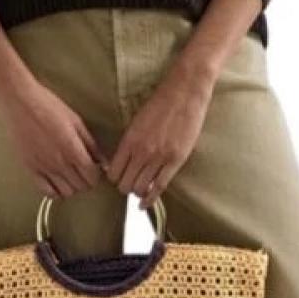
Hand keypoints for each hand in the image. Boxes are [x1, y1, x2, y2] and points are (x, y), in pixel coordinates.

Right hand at [0, 78, 109, 197]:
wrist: (19, 102)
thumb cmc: (47, 106)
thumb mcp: (75, 121)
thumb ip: (91, 143)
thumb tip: (103, 160)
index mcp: (73, 149)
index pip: (92, 176)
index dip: (97, 174)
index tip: (95, 169)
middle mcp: (59, 162)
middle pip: (81, 186)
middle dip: (87, 180)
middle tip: (84, 170)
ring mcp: (44, 168)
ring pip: (66, 192)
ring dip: (72, 186)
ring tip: (71, 175)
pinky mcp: (30, 168)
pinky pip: (46, 191)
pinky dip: (54, 191)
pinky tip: (56, 180)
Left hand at [103, 66, 213, 210]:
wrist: (184, 93)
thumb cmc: (160, 103)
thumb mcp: (137, 121)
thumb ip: (129, 142)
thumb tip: (121, 160)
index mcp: (129, 140)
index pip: (113, 171)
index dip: (113, 178)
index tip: (116, 178)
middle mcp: (142, 151)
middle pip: (125, 184)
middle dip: (124, 187)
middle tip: (127, 185)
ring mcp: (160, 157)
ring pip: (141, 188)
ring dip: (138, 192)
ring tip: (139, 191)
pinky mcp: (176, 160)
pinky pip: (160, 187)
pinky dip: (151, 199)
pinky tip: (145, 204)